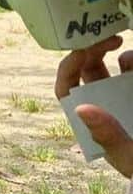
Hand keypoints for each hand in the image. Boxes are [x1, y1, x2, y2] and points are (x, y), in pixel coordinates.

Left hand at [55, 36, 132, 177]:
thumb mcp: (126, 155)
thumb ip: (106, 133)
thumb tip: (81, 108)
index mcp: (88, 118)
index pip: (67, 87)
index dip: (68, 67)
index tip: (81, 51)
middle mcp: (104, 103)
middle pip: (89, 69)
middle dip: (94, 50)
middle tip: (110, 38)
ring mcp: (125, 96)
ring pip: (117, 66)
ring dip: (123, 55)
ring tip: (130, 57)